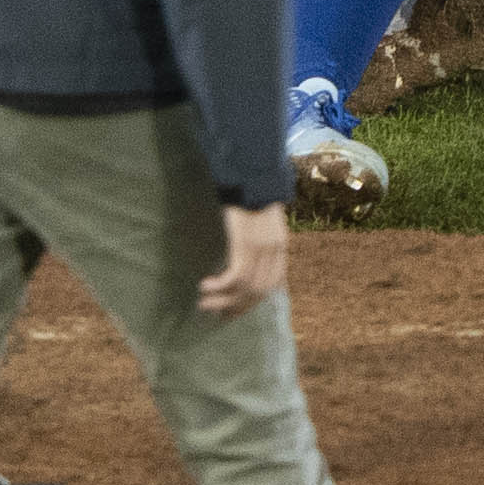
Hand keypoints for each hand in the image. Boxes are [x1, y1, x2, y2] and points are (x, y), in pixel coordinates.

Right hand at [194, 197, 290, 317]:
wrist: (248, 169)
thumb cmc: (248, 189)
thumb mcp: (259, 217)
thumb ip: (256, 237)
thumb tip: (242, 255)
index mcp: (280, 245)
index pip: (271, 285)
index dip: (253, 301)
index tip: (234, 310)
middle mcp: (274, 251)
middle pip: (258, 292)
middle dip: (236, 307)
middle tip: (216, 315)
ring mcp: (261, 249)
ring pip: (245, 288)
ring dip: (223, 300)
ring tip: (204, 304)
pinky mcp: (246, 244)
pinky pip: (234, 277)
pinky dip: (219, 286)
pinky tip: (204, 286)